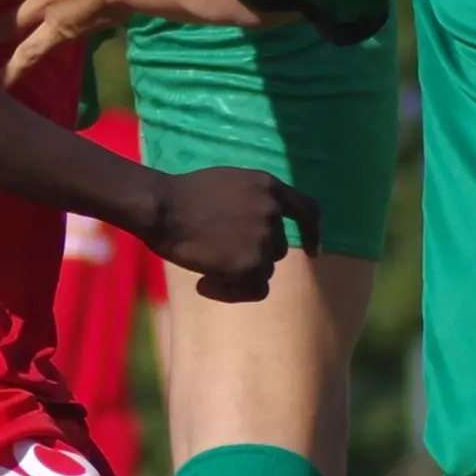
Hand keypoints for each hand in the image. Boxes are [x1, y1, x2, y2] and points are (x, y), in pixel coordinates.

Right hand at [150, 166, 315, 301]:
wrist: (163, 208)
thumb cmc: (183, 196)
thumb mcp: (229, 183)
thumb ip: (253, 199)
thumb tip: (265, 227)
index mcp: (268, 186)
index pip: (308, 210)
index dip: (312, 232)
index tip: (313, 250)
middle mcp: (272, 211)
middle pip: (277, 249)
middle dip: (253, 257)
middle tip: (218, 259)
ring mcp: (262, 237)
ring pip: (265, 270)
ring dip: (240, 274)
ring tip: (206, 270)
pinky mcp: (250, 262)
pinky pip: (254, 289)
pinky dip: (231, 292)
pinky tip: (205, 284)